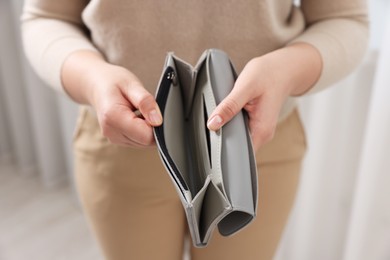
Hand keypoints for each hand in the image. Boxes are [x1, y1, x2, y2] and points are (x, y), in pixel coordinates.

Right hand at [62, 51, 161, 147]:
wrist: (96, 84)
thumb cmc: (113, 81)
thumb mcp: (132, 84)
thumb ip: (145, 102)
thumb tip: (158, 121)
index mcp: (113, 117)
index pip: (146, 136)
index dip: (156, 124)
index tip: (153, 110)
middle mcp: (112, 132)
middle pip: (146, 141)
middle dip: (152, 126)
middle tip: (145, 108)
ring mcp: (114, 138)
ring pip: (143, 142)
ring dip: (147, 128)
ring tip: (138, 111)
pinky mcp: (118, 140)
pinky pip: (138, 140)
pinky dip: (142, 130)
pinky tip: (136, 117)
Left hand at [207, 43, 321, 150]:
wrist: (284, 69)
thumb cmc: (268, 75)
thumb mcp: (245, 87)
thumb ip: (229, 106)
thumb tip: (213, 123)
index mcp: (261, 130)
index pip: (241, 154)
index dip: (225, 152)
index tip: (211, 145)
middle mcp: (262, 134)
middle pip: (238, 148)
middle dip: (223, 142)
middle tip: (209, 131)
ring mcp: (260, 129)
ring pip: (238, 139)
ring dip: (226, 132)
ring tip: (216, 122)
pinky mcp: (256, 123)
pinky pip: (240, 130)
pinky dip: (231, 125)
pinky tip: (225, 116)